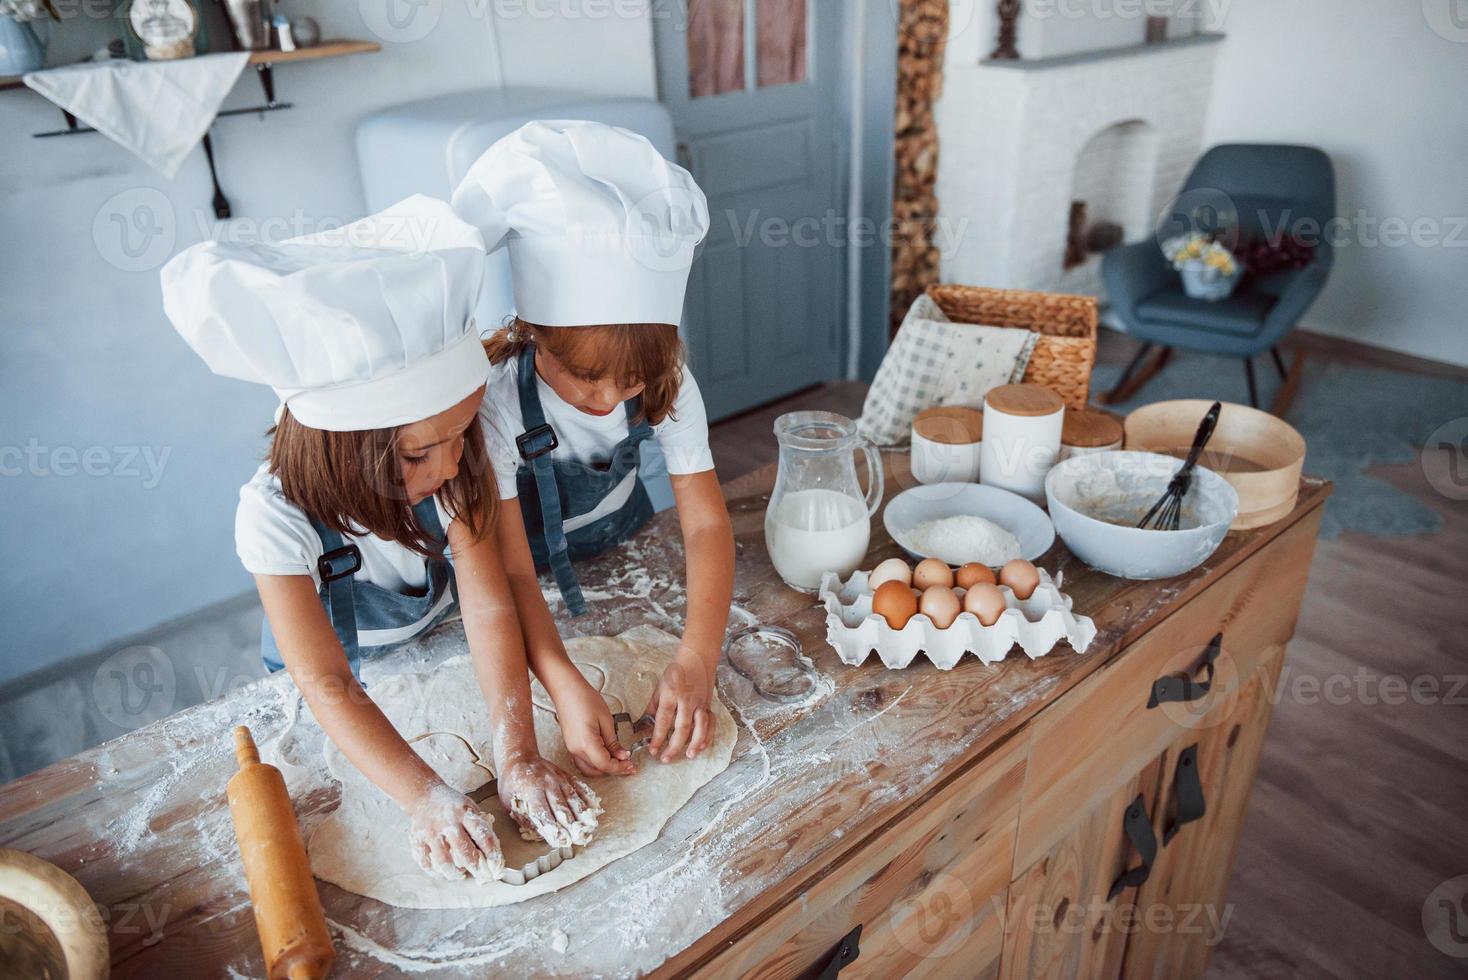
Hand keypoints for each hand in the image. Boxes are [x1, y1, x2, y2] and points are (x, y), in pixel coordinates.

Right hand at [407, 782, 503, 882]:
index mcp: (464, 813)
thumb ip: (480, 826)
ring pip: (443, 861)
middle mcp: (447, 823)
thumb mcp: (470, 807)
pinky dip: (435, 871)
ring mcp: (431, 832)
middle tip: (481, 875)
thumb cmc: (452, 805)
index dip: (492, 854)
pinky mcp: (417, 839)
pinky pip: (425, 862)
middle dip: (475, 868)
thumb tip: (492, 851)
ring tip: (460, 873)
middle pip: (464, 851)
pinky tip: (442, 871)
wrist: (424, 795)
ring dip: (454, 873)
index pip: (482, 836)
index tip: (496, 866)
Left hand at [497, 755, 601, 847]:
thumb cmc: (511, 782)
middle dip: (571, 825)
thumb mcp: (508, 801)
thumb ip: (524, 817)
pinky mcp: (565, 775)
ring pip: (573, 798)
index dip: (553, 829)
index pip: (544, 814)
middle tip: (579, 838)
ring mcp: (558, 779)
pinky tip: (594, 807)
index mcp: (531, 791)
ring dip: (582, 814)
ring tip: (590, 826)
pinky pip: (578, 787)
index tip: (561, 841)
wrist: (519, 756)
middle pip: (561, 808)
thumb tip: (540, 833)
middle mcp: (547, 785)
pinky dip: (587, 798)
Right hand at [553, 676, 636, 777]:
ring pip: (590, 769)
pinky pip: (584, 762)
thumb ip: (613, 742)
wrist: (567, 690)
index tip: (630, 764)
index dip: (619, 767)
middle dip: (614, 769)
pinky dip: (596, 763)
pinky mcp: (571, 745)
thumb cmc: (585, 699)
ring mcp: (571, 749)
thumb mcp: (606, 720)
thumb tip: (622, 756)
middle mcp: (576, 750)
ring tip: (619, 760)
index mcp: (586, 743)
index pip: (604, 765)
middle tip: (629, 764)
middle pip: (597, 770)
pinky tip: (606, 756)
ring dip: (605, 768)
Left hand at [643, 646, 716, 762]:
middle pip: (682, 726)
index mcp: (671, 694)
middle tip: (666, 758)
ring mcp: (700, 703)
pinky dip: (708, 736)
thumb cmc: (675, 674)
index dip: (658, 737)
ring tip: (689, 755)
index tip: (653, 750)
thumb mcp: (659, 689)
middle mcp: (686, 700)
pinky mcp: (709, 705)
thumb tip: (640, 727)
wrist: (696, 659)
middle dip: (674, 745)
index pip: (663, 720)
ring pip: (700, 725)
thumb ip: (651, 709)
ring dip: (695, 742)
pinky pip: (711, 723)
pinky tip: (702, 746)